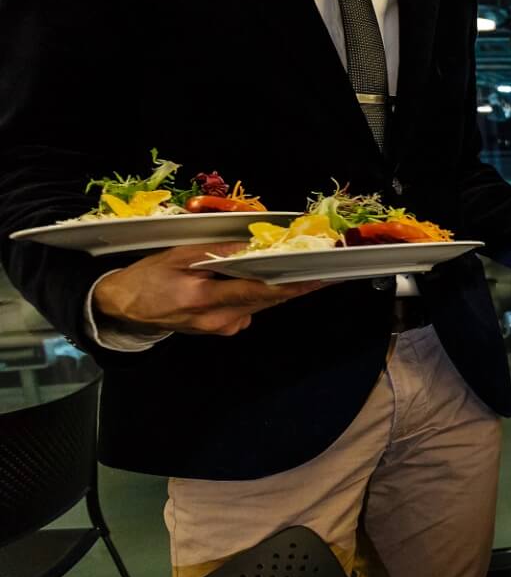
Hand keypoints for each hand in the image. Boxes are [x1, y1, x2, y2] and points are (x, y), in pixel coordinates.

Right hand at [92, 244, 328, 336]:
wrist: (123, 307)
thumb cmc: (147, 278)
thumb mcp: (177, 257)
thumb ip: (216, 253)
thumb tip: (250, 247)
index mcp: (204, 300)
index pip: (258, 292)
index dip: (291, 285)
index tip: (318, 278)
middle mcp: (218, 320)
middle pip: (266, 301)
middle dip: (294, 285)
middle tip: (322, 269)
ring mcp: (220, 328)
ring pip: (259, 305)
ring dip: (277, 289)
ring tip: (300, 271)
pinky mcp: (220, 329)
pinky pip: (247, 310)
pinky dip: (257, 295)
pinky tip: (258, 280)